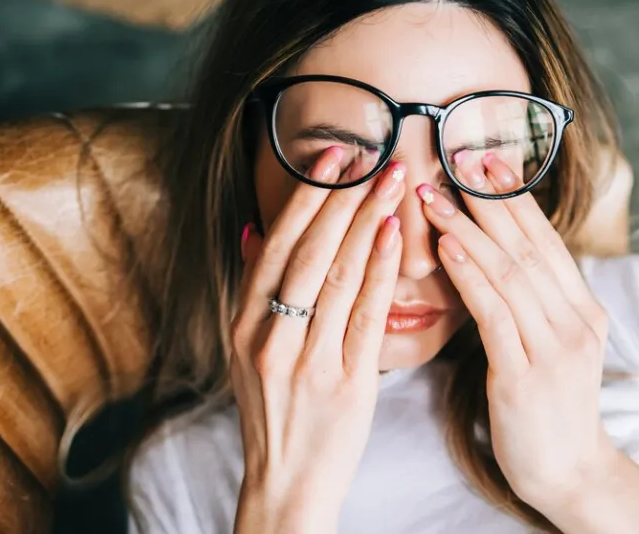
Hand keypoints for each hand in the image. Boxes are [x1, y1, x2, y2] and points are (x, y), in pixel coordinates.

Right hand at [230, 148, 405, 532]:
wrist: (286, 483)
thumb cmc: (275, 412)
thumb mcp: (248, 350)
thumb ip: (252, 291)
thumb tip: (252, 230)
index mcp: (244, 325)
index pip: (275, 245)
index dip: (305, 196)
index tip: (332, 155)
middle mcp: (269, 337)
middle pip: (307, 252)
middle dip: (342, 197)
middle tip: (373, 154)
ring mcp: (306, 361)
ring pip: (337, 276)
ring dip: (367, 221)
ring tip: (393, 181)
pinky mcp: (345, 383)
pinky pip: (364, 316)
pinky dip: (378, 271)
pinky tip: (394, 236)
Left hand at [417, 154, 618, 511]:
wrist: (570, 474)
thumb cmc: (547, 409)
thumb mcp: (550, 347)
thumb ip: (533, 303)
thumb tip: (497, 255)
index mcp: (584, 310)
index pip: (546, 241)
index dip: (515, 199)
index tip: (485, 160)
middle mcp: (577, 322)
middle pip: (529, 246)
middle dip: (490, 199)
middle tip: (455, 158)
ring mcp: (556, 348)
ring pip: (510, 273)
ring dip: (468, 229)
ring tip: (434, 196)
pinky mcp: (526, 376)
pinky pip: (494, 313)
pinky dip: (469, 275)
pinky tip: (445, 247)